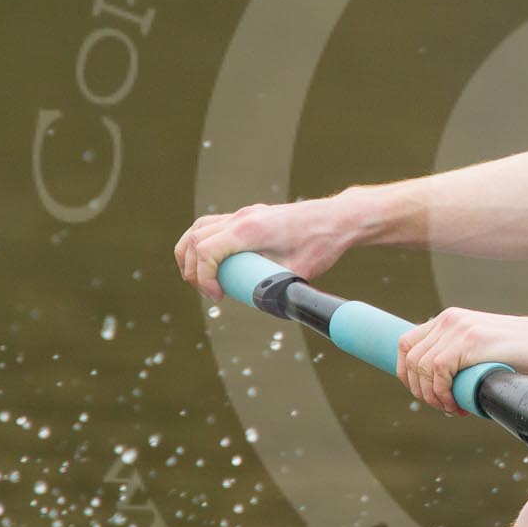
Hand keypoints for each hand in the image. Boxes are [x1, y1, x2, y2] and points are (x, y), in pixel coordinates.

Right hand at [174, 198, 343, 300]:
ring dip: (190, 254)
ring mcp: (243, 213)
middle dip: (192, 271)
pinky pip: (212, 224)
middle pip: (194, 240)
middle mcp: (242, 218)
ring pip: (198, 228)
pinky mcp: (247, 215)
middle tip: (209, 294)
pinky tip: (209, 262)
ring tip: (200, 280)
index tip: (218, 298)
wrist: (337, 220)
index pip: (205, 251)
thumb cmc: (320, 243)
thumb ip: (276, 291)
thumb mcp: (297, 273)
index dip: (203, 278)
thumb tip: (261, 312)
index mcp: (249, 230)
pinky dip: (201, 243)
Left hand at [397, 308, 527, 415]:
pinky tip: (457, 405)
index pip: (407, 343)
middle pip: (411, 357)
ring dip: (432, 396)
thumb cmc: (522, 353)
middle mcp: (449, 320)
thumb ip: (461, 356)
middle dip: (419, 389)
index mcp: (450, 319)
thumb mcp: (482, 348)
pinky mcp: (470, 341)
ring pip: (422, 367)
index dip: (407, 372)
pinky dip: (443, 394)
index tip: (422, 393)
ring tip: (452, 408)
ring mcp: (459, 328)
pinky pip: (438, 371)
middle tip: (442, 406)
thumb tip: (439, 383)